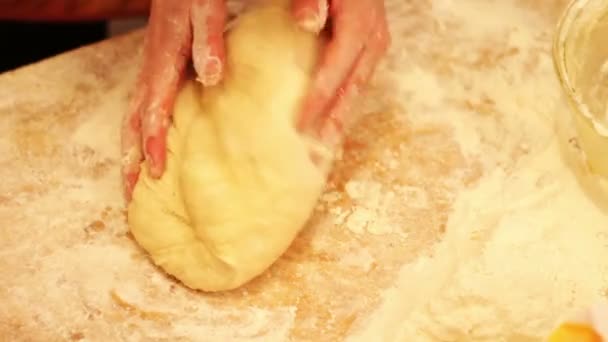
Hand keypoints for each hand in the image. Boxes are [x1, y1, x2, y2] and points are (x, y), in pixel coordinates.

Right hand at [121, 0, 226, 199]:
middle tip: (131, 195)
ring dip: (130, 151)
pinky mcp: (157, 70)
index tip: (155, 173)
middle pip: (132, 120)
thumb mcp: (205, 8)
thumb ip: (209, 39)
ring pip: (133, 117)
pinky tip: (149, 150)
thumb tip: (211, 75)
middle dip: (130, 158)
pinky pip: (142, 108)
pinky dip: (139, 134)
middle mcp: (150, 69)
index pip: (153, 108)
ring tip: (132, 183)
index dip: (153, 141)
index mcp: (162, 59)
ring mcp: (150, 71)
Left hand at [292, 0, 389, 146]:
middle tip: (317, 150)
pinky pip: (358, 81)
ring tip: (324, 145)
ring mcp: (375, 42)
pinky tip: (330, 120)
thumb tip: (309, 23)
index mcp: (360, 21)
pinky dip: (344, 103)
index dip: (320, 96)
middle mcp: (373, 35)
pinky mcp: (370, 47)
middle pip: (354, 86)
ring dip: (341, 116)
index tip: (301, 123)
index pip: (338, 65)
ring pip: (358, 88)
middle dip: (335, 119)